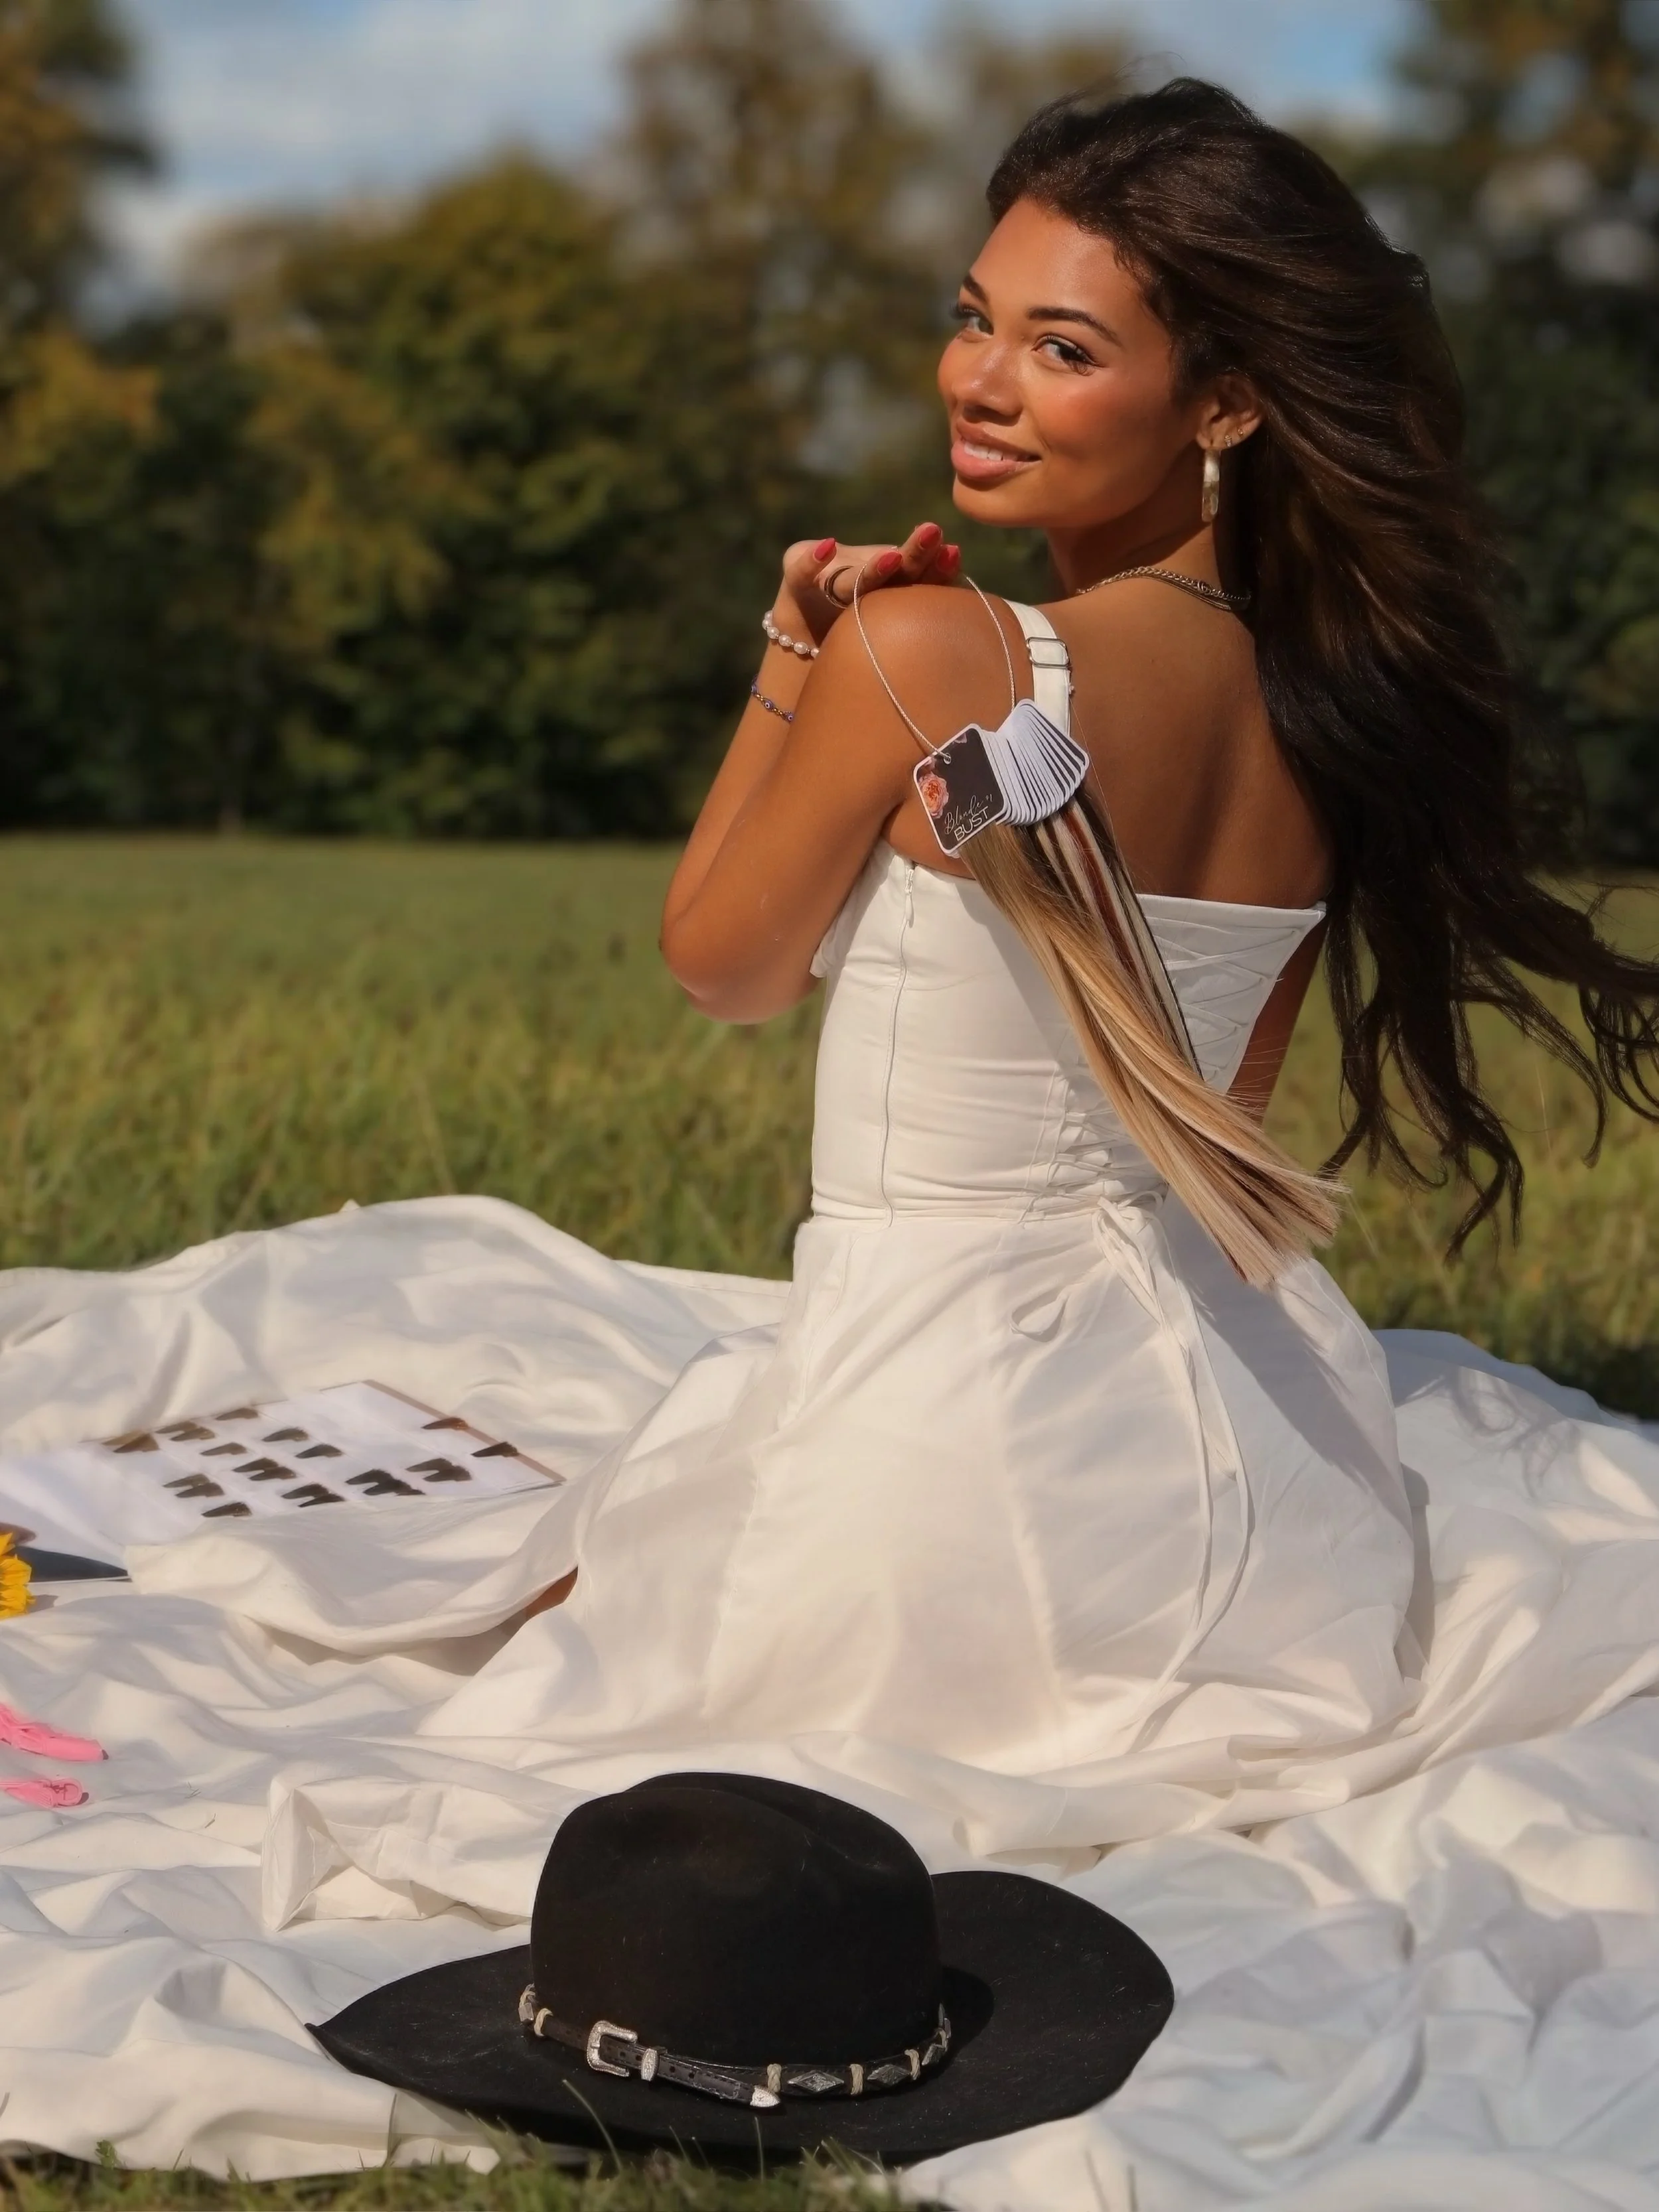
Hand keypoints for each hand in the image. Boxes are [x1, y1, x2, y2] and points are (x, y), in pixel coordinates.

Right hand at [774, 522, 960, 646]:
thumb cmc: (861, 643)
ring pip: (852, 575)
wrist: (807, 650)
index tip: (955, 555)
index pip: (921, 578)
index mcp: (894, 590)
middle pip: (894, 568)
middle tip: (933, 532)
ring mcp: (830, 579)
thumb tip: (977, 649)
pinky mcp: (797, 582)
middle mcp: (865, 578)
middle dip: (914, 552)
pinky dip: (811, 563)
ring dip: (872, 567)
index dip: (938, 568)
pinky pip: (801, 573)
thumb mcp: (893, 642)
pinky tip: (826, 548)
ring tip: (892, 558)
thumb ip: (924, 631)